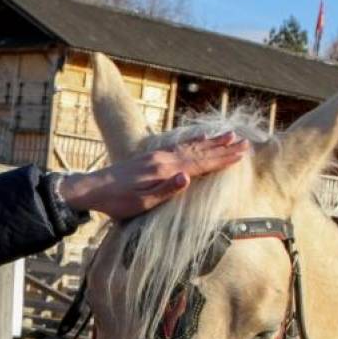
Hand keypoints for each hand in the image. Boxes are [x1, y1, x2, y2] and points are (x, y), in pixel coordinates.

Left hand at [57, 131, 248, 220]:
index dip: (222, 159)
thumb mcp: (142, 202)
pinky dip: (193, 141)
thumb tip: (188, 176)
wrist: (92, 188)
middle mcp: (163, 159)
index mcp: (165, 170)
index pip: (200, 163)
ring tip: (229, 135)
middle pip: (200, 151)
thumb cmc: (118, 201)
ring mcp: (157, 155)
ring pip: (191, 146)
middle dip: (223, 148)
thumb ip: (166, 189)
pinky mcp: (150, 156)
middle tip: (244, 142)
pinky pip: (178, 146)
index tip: (242, 153)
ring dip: (211, 142)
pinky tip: (199, 138)